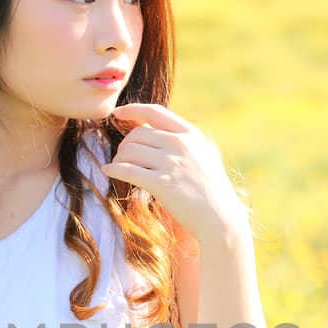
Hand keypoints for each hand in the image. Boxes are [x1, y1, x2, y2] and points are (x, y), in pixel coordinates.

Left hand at [102, 104, 247, 244]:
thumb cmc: (211, 189)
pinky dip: (113, 169)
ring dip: (119, 159)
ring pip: (129, 151)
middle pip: (137, 134)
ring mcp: (170, 163)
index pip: (155, 112)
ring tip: (118, 167)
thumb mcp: (204, 155)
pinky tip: (108, 171)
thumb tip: (156, 129)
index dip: (132, 109)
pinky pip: (127, 170)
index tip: (118, 113)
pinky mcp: (161, 184)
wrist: (220, 217)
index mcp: (190, 134)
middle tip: (123, 157)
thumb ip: (185, 140)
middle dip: (125, 145)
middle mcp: (180, 144)